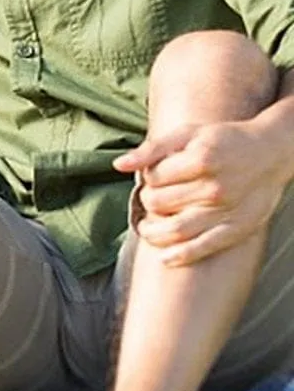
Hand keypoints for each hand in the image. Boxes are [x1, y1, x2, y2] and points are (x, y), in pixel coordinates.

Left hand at [115, 119, 290, 266]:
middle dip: (148, 201)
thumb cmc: (225, 140)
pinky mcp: (237, 228)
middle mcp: (214, 188)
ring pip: (175, 230)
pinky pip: (204, 247)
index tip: (151, 176)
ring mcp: (226, 211)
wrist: (272, 152)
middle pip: (160, 203)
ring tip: (146, 228)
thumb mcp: (189, 133)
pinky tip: (165, 257)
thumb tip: (118, 165)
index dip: (146, 177)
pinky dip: (180, 255)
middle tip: (152, 198)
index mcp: (201, 160)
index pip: (153, 178)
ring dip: (152, 232)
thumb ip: (152, 148)